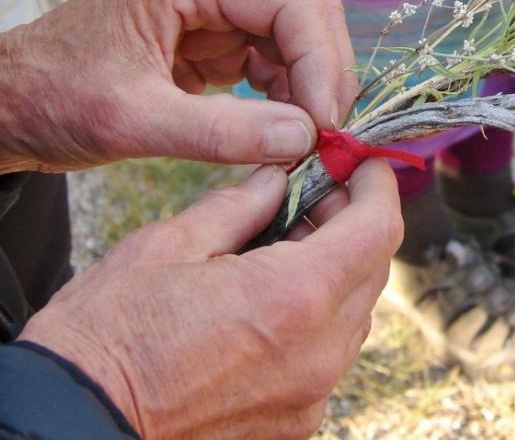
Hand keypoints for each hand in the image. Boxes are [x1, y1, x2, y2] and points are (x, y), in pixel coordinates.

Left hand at [0, 0, 356, 172]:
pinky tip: (278, 132)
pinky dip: (288, 99)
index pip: (293, 1)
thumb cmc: (53, 98)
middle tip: (325, 136)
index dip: (321, 62)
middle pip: (307, 14)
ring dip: (309, 91)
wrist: (13, 104)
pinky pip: (277, 63)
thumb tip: (304, 139)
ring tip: (302, 142)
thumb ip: (220, 133)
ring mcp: (218, 8)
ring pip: (300, 40)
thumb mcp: (131, 120)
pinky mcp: (219, 40)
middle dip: (324, 75)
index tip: (324, 125)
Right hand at [19, 159, 401, 439]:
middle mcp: (318, 353)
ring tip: (286, 242)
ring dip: (337, 267)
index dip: (377, 186)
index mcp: (293, 298)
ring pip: (355, 311)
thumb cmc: (107, 335)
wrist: (73, 422)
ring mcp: (310, 394)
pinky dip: (319, 312)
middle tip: (312, 195)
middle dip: (353, 222)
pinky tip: (274, 295)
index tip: (361, 165)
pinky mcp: (295, 419)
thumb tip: (278, 176)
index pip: (378, 229)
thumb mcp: (170, 244)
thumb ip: (241, 204)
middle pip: (373, 268)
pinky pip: (331, 351)